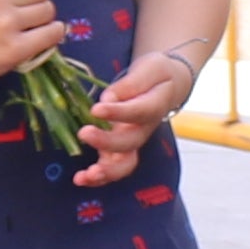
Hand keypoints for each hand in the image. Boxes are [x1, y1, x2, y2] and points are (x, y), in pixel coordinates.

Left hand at [68, 43, 196, 184]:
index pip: (138, 112)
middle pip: (129, 143)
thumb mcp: (150, 68)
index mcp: (153, 107)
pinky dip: (97, 178)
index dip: (118, 113)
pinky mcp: (120, 149)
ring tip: (84, 176)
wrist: (169, 85)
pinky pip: (112, 168)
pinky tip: (80, 179)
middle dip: (106, 142)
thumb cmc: (157, 75)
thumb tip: (107, 98)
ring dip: (105, 172)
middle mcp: (143, 129)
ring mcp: (132, 142)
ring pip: (124, 165)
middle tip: (84, 133)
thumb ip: (131, 83)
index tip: (96, 109)